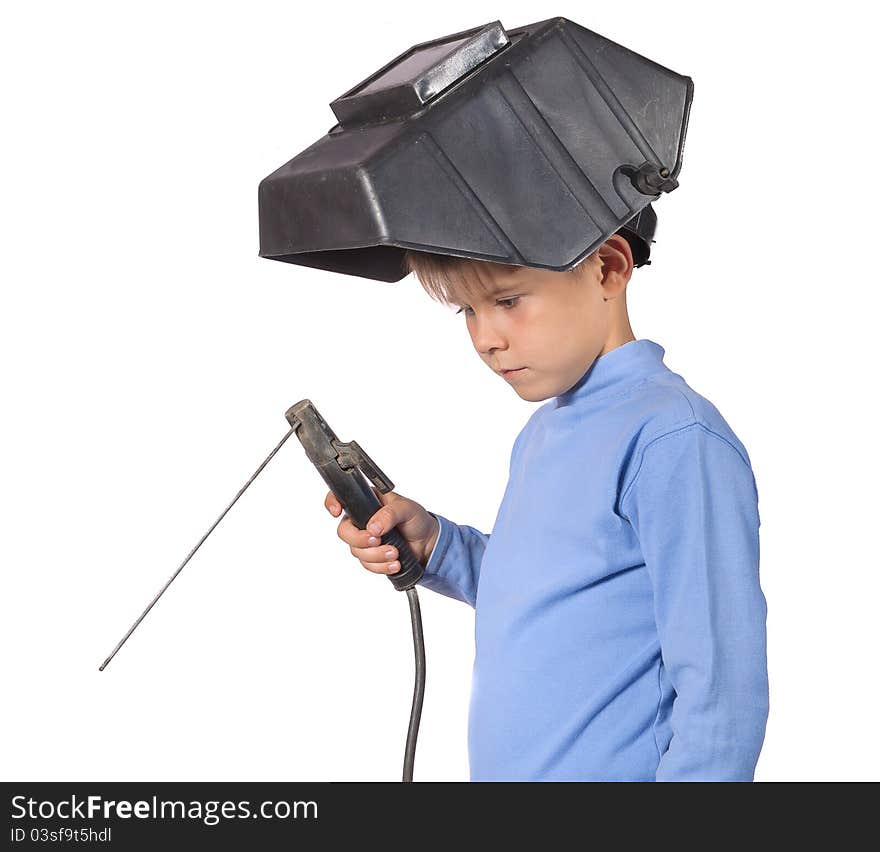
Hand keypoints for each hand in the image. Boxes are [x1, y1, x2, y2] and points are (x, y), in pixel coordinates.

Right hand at [325, 488, 439, 575]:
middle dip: (360, 539)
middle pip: (344, 531)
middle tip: (378, 540)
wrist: (428, 543)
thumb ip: (389, 514)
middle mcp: (362, 519)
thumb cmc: (417, 519)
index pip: (341, 498)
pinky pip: (366, 565)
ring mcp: (364, 539)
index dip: (333, 503)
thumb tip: (373, 527)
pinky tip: (395, 563)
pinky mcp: (371, 556)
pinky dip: (380, 566)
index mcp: (367, 501)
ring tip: (395, 552)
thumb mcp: (407, 509)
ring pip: (356, 551)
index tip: (337, 512)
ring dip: (376, 555)